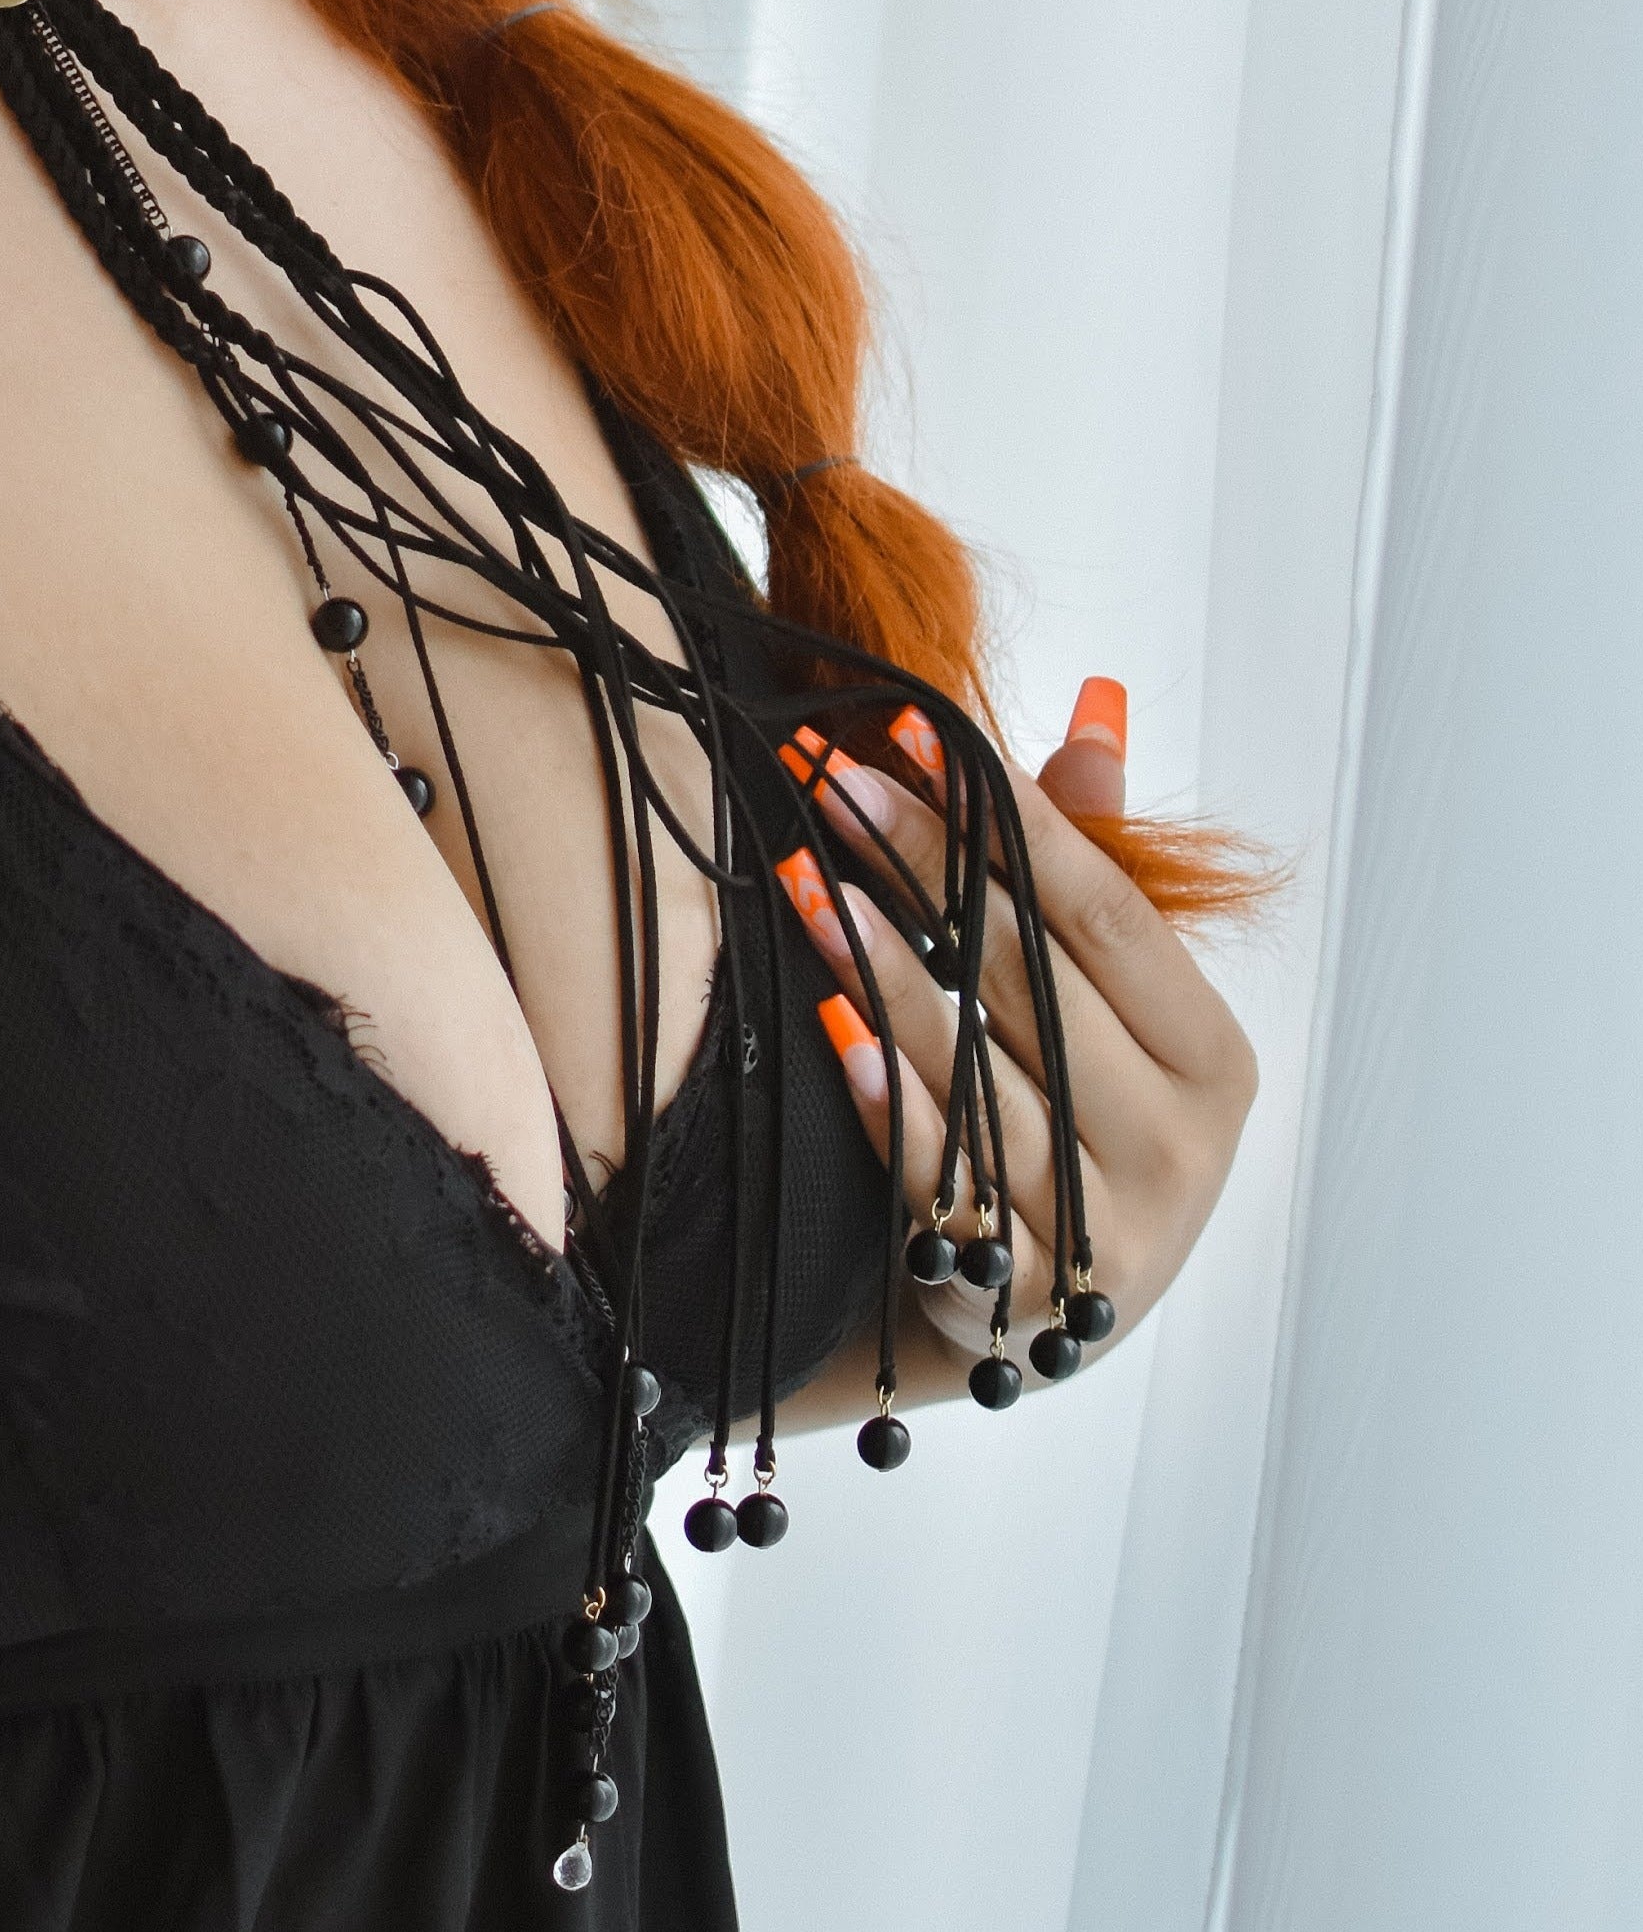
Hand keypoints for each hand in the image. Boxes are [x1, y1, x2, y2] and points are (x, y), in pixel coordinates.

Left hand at [778, 684, 1257, 1368]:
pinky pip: (945, 1181)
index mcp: (1213, 1058)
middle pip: (1036, 979)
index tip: (913, 729)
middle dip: (922, 866)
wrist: (1013, 1309)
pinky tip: (831, 1028)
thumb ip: (1095, 859)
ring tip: (803, 881)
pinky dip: (887, 1101)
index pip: (1109, 912)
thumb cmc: (1056, 1116)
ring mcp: (1109, 1236)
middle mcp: (1184, 1149)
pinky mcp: (1024, 1301)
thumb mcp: (1094, 1000)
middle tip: (825, 778)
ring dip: (883, 972)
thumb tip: (1096, 706)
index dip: (1011, 818)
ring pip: (983, 1077)